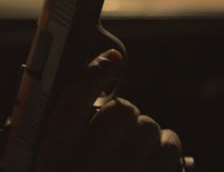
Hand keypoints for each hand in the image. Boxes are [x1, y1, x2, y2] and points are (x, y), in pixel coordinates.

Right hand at [35, 49, 182, 171]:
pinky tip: (158, 155)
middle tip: (118, 128)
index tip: (111, 62)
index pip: (73, 100)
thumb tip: (100, 99)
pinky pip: (169, 146)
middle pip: (120, 110)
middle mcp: (85, 166)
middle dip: (124, 114)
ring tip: (137, 147)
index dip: (95, 73)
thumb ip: (66, 136)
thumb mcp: (54, 164)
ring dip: (146, 131)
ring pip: (148, 125)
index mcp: (54, 157)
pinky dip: (168, 145)